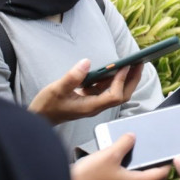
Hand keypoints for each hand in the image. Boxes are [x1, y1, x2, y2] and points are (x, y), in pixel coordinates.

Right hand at [28, 59, 142, 124]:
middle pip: (122, 95)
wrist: (39, 117)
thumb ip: (72, 77)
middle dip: (133, 79)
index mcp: (90, 107)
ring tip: (133, 62)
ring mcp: (94, 103)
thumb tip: (86, 62)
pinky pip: (107, 89)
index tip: (124, 66)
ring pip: (116, 92)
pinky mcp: (90, 99)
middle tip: (140, 62)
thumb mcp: (56, 90)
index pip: (114, 96)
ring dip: (125, 78)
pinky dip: (113, 78)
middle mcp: (96, 106)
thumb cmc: (47, 106)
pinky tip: (113, 68)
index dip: (121, 81)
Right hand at [71, 133, 168, 179]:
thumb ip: (124, 143)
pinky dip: (117, 171)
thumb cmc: (86, 179)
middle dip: (145, 161)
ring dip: (128, 165)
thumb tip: (131, 137)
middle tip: (147, 148)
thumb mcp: (109, 154)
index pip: (159, 174)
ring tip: (125, 151)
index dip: (166, 163)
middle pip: (143, 176)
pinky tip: (109, 161)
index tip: (170, 154)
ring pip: (128, 178)